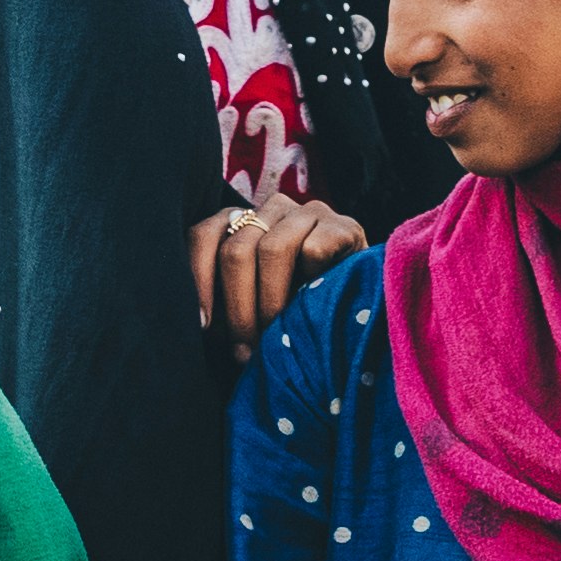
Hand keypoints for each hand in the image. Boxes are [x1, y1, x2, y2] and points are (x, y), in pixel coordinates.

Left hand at [189, 198, 365, 358]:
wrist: (362, 312)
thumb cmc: (296, 313)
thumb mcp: (252, 307)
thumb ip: (225, 304)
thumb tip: (198, 323)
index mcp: (243, 221)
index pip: (205, 235)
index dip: (198, 279)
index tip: (201, 326)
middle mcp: (272, 209)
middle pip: (237, 249)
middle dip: (237, 308)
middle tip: (244, 352)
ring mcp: (309, 212)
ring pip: (272, 250)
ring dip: (270, 303)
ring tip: (274, 336)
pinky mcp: (344, 225)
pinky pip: (313, 250)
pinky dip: (310, 282)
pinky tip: (316, 302)